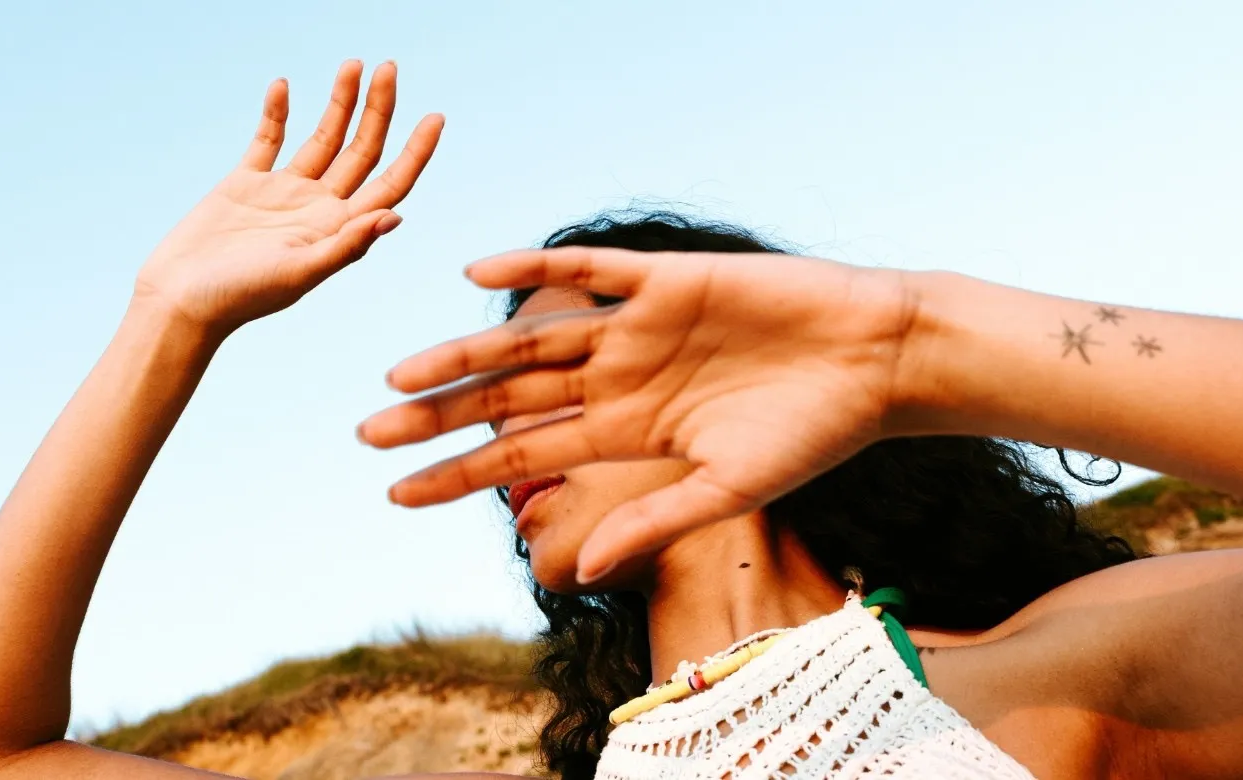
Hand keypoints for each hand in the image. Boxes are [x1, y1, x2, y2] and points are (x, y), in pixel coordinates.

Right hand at [134, 59, 442, 332]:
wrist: (180, 300)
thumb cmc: (241, 297)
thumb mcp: (301, 271)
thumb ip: (347, 245)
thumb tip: (396, 216)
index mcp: (339, 229)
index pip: (390, 183)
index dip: (416, 152)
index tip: (435, 116)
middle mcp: (319, 208)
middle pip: (362, 150)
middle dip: (378, 110)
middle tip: (389, 68)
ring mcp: (285, 194)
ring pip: (323, 138)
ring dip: (339, 102)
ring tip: (352, 64)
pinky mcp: (246, 184)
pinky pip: (268, 139)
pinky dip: (277, 113)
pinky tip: (284, 85)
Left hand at [359, 247, 919, 580]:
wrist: (875, 361)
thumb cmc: (813, 433)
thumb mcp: (726, 488)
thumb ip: (650, 521)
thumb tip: (576, 571)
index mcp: (626, 434)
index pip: (523, 454)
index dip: (459, 473)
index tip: (395, 492)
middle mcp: (617, 380)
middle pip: (509, 398)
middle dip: (440, 418)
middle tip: (367, 433)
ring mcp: (636, 328)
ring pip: (531, 339)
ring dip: (465, 353)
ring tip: (401, 374)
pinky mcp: (665, 279)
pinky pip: (589, 269)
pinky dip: (535, 266)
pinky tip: (474, 275)